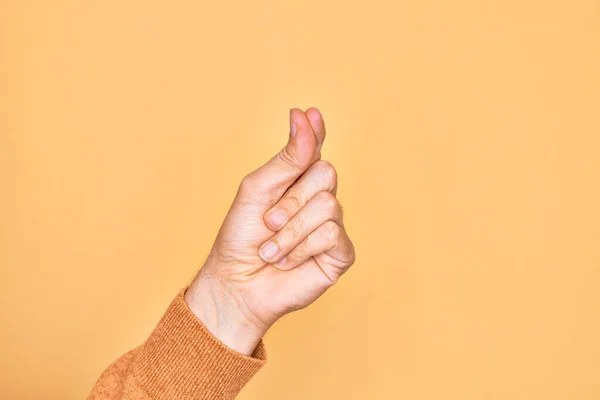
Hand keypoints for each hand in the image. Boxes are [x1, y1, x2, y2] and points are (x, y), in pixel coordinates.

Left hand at [184, 108, 354, 354]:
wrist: (237, 284)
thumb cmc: (242, 237)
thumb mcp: (257, 190)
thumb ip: (286, 158)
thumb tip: (306, 114)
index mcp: (297, 180)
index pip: (314, 148)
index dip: (316, 131)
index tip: (309, 114)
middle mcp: (318, 199)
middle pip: (325, 173)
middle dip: (290, 200)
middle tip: (268, 222)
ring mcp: (332, 226)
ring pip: (328, 205)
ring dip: (290, 232)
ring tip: (272, 249)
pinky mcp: (340, 253)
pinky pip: (332, 234)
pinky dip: (301, 248)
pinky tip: (288, 261)